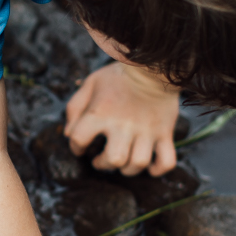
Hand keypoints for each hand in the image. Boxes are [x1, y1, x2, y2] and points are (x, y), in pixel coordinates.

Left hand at [65, 61, 179, 175]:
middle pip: (114, 159)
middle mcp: (124, 125)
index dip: (75, 147)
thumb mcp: (90, 84)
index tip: (80, 147)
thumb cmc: (118, 76)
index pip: (79, 139)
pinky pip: (166, 161)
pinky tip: (150, 167)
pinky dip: (158, 169)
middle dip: (104, 164)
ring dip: (129, 169)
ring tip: (123, 162)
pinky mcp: (165, 133)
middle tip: (102, 159)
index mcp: (101, 113)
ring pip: (138, 163)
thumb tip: (69, 134)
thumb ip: (74, 108)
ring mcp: (147, 131)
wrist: (154, 66)